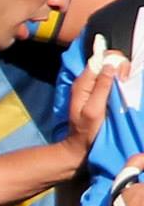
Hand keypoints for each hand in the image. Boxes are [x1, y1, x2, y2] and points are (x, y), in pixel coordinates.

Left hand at [64, 37, 123, 160]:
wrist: (81, 145)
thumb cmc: (87, 130)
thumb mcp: (94, 109)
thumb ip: (101, 87)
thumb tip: (110, 66)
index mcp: (82, 83)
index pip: (98, 59)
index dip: (113, 61)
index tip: (122, 75)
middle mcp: (87, 82)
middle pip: (106, 62)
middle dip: (119, 67)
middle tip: (125, 81)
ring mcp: (93, 87)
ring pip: (111, 70)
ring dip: (121, 74)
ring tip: (125, 86)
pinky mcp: (99, 94)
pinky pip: (111, 80)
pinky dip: (119, 81)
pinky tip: (123, 89)